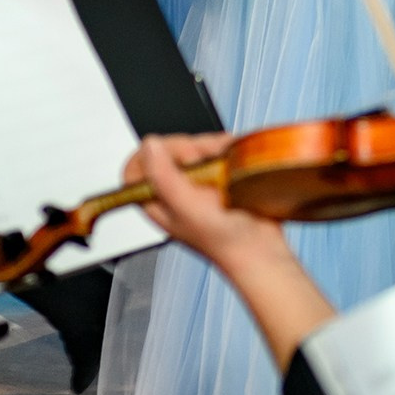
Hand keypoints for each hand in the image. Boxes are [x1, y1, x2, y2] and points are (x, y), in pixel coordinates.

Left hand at [128, 133, 290, 267]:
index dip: (148, 156)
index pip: (135, 169)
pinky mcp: (217, 176)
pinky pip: (215, 150)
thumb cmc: (223, 241)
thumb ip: (164, 178)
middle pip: (166, 151)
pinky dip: (225, 147)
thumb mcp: (187, 209)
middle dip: (188, 148)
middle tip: (203, 163)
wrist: (259, 248)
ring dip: (210, 146)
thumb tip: (149, 147)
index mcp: (157, 201)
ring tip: (224, 162)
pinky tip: (233, 156)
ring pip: (193, 147)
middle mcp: (174, 190)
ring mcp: (196, 182)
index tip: (169, 154)